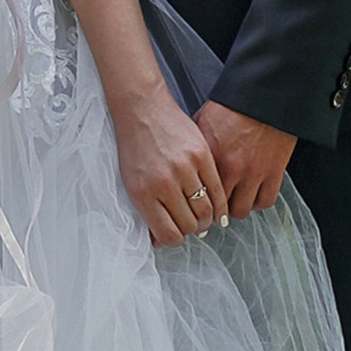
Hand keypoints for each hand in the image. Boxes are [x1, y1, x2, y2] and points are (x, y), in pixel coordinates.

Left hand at [109, 81, 231, 248]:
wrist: (141, 109)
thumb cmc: (133, 146)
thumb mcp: (131, 182)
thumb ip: (146, 212)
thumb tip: (158, 241)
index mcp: (143, 193)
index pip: (168, 234)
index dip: (174, 239)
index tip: (176, 234)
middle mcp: (164, 183)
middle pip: (190, 225)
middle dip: (192, 229)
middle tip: (192, 223)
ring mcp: (185, 169)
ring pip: (206, 211)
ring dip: (207, 218)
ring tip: (203, 215)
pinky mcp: (201, 155)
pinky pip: (218, 190)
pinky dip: (219, 203)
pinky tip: (216, 206)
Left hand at [196, 103, 295, 218]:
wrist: (262, 97)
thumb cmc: (231, 107)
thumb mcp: (201, 124)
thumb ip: (195, 149)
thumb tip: (185, 165)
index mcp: (211, 157)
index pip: (200, 194)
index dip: (197, 203)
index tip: (196, 206)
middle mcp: (232, 168)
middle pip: (220, 208)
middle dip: (216, 212)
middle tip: (214, 209)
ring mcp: (254, 172)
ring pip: (243, 210)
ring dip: (237, 209)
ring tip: (233, 203)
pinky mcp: (274, 172)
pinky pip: (266, 201)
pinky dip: (259, 203)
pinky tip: (253, 196)